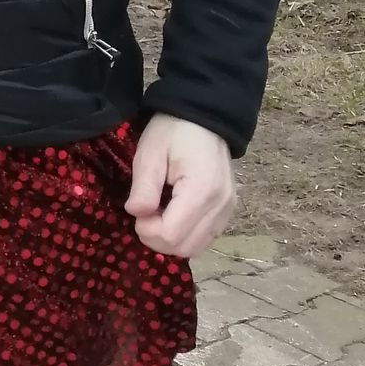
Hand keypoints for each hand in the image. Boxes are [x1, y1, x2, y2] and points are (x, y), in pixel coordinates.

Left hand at [126, 115, 236, 257]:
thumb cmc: (173, 131)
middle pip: (185, 247)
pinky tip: (173, 213)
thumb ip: (144, 187)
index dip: (147, 230)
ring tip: (159, 211)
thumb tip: (136, 214)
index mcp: (201, 190)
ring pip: (196, 248)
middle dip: (157, 238)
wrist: (203, 117)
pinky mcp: (227, 211)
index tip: (138, 210)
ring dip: (171, 239)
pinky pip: (204, 238)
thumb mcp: (150, 153)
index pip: (171, 235)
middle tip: (146, 212)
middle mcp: (220, 206)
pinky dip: (185, 234)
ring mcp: (228, 210)